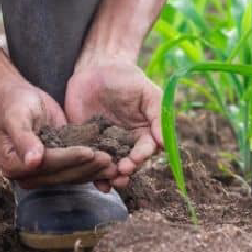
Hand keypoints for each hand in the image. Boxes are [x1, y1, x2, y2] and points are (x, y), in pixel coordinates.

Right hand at [0, 76, 114, 188]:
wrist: (18, 99)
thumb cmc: (14, 104)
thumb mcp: (16, 116)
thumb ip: (23, 138)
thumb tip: (33, 162)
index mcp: (13, 165)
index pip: (46, 164)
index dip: (68, 159)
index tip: (89, 151)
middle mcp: (28, 175)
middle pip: (61, 174)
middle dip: (86, 167)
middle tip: (108, 159)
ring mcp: (43, 173)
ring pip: (72, 175)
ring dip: (93, 171)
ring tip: (114, 165)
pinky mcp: (57, 166)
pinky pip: (76, 169)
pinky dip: (93, 167)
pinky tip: (110, 164)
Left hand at [65, 60, 162, 189]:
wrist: (96, 69)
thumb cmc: (126, 78)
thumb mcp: (147, 92)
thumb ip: (158, 114)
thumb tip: (164, 142)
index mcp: (144, 132)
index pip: (147, 149)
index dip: (142, 156)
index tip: (136, 158)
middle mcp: (126, 143)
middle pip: (130, 163)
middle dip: (127, 170)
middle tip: (122, 171)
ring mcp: (106, 145)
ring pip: (111, 167)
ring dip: (111, 177)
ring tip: (109, 181)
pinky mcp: (87, 144)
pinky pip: (90, 161)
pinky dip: (92, 173)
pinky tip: (95, 182)